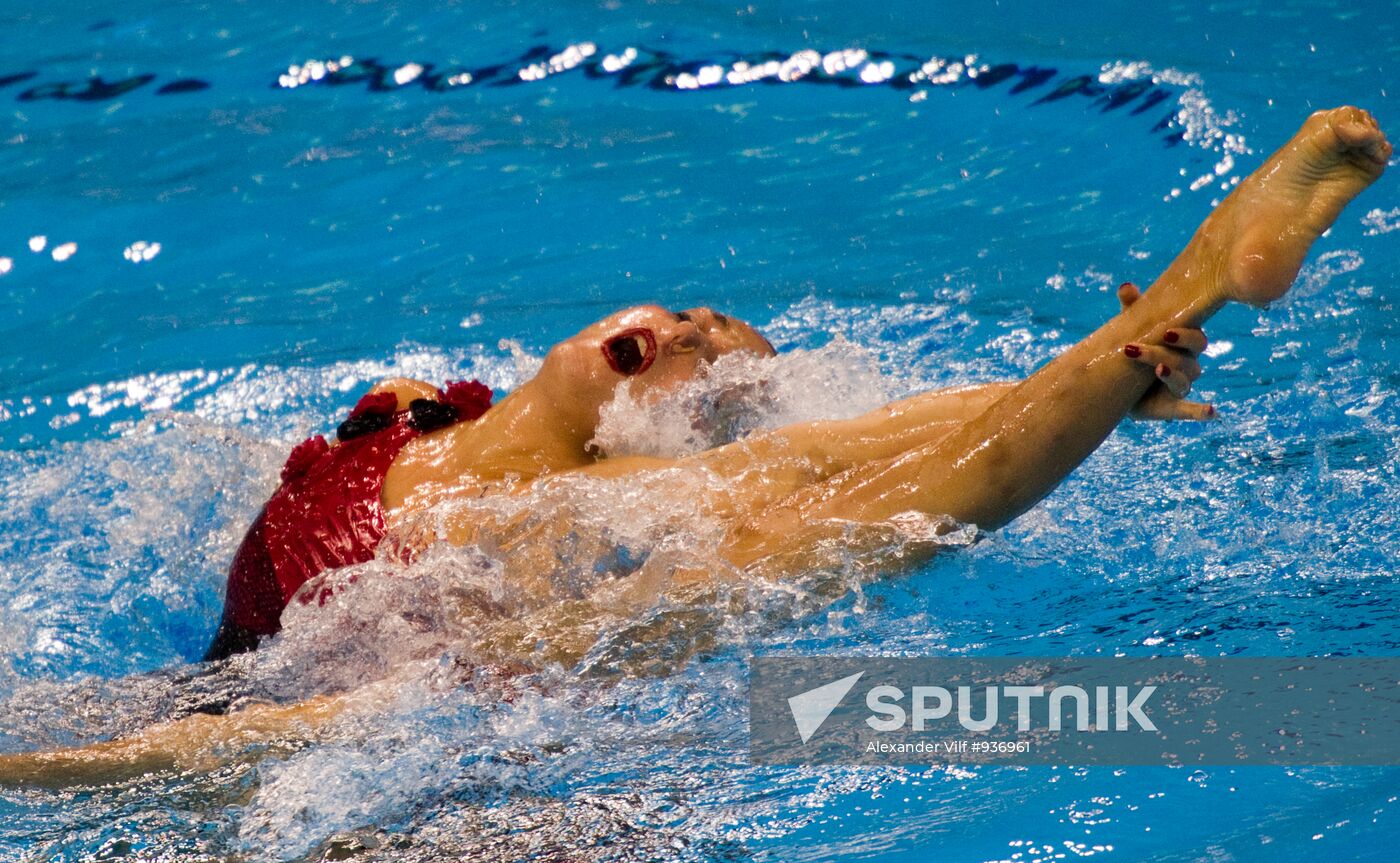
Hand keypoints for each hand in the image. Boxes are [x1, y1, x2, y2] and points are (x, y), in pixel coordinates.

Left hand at [1117, 282, 1216, 421]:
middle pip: (1190, 358)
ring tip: (1156, 369)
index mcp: (1182, 344)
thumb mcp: (1131, 327)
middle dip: (1169, 352)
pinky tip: (1212, 413)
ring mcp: (1180, 386)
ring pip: (1184, 380)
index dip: (1185, 335)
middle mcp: (1186, 364)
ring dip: (1171, 375)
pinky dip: (1201, 412)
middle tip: (1147, 348)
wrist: (1118, 383)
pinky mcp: (1170, 407)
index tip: (1166, 331)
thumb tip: (1125, 287)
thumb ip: (1131, 309)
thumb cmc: (1134, 347)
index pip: (1195, 337)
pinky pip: (1189, 410)